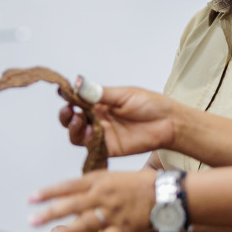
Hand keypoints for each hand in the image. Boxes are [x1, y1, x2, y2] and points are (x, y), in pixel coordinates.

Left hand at [31, 169, 155, 231]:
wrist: (166, 195)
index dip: (49, 192)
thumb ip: (90, 184)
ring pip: (86, 223)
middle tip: (31, 221)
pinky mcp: (124, 230)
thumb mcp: (112, 177)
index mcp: (100, 181)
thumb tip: (68, 190)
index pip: (69, 185)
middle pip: (73, 204)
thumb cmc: (138, 185)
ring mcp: (114, 214)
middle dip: (50, 213)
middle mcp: (104, 196)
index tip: (31, 199)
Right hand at [59, 82, 176, 157]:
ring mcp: (102, 134)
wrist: (168, 122)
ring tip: (79, 120)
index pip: (77, 102)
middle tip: (70, 111)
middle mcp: (98, 119)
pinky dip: (87, 140)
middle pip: (72, 120)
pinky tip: (91, 133)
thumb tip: (78, 83)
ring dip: (74, 128)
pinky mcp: (109, 148)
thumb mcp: (123, 95)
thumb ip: (100, 92)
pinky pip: (91, 147)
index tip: (63, 94)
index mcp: (100, 103)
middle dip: (66, 116)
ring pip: (78, 135)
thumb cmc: (150, 105)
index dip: (69, 99)